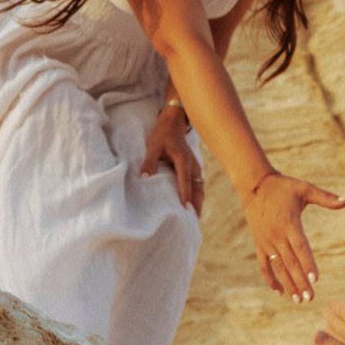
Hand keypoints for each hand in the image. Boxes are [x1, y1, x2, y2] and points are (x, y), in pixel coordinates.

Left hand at [144, 97, 204, 212]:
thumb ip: (149, 161)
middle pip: (197, 188)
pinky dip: (197, 196)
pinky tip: (194, 207)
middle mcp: (192, 165)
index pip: (184, 179)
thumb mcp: (153, 146)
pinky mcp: (194, 169)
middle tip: (194, 221)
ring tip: (196, 219)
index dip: (185, 194)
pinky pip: (198, 185)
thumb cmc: (162, 135)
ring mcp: (195, 167)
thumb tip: (145, 178)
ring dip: (198, 202)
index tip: (186, 208)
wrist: (174, 123)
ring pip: (199, 188)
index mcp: (182, 159)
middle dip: (196, 204)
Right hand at [239, 166, 344, 303]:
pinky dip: (270, 279)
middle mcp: (277, 235)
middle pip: (290, 262)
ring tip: (298, 300)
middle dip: (300, 281)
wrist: (254, 185)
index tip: (315, 279)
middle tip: (310, 298)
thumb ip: (326, 198)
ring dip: (288, 284)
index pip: (301, 247)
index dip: (308, 263)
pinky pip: (264, 265)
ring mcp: (267, 242)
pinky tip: (279, 292)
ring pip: (278, 267)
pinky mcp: (259, 244)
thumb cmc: (283, 186)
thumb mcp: (305, 188)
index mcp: (290, 223)